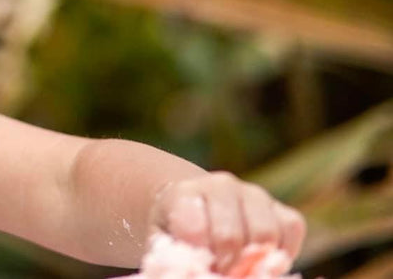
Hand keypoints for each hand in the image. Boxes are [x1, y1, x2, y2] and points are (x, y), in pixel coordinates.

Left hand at [151, 172, 304, 271]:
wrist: (195, 207)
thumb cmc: (176, 232)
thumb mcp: (163, 242)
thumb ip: (176, 257)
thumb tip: (197, 272)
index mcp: (185, 193)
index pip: (195, 229)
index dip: (199, 258)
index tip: (199, 266)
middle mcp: (221, 185)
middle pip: (232, 236)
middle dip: (226, 265)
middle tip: (221, 271)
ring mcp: (254, 194)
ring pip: (266, 234)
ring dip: (255, 262)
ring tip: (240, 269)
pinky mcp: (281, 207)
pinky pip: (292, 229)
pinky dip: (284, 253)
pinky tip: (263, 261)